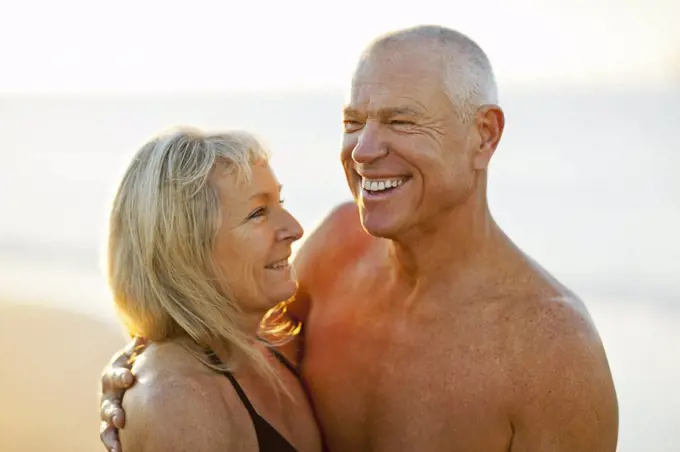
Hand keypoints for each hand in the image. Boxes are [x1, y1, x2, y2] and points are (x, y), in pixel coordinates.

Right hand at [99, 336, 146, 451]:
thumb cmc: (135, 366)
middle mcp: (109, 393)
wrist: (126, 380)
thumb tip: (143, 336)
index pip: (116, 372)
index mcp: (115, 373)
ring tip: (118, 441)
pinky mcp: (110, 425)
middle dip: (113, 410)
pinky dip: (113, 444)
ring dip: (111, 431)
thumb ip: (137, 348)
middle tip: (121, 418)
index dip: (121, 375)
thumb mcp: (134, 355)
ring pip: (106, 422)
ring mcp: (108, 410)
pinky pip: (109, 436)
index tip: (129, 378)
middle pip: (108, 402)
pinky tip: (119, 451)